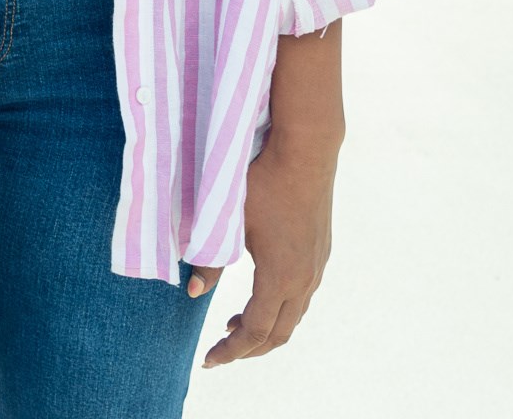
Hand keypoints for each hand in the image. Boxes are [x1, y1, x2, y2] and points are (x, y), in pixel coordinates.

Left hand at [194, 127, 337, 366]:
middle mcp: (304, 279)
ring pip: (293, 316)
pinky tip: (262, 294)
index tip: (207, 360)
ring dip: (265, 328)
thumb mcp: (229, 220)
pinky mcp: (320, 252)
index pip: (256, 332)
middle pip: (278, 333)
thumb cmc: (263, 183)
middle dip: (248, 347)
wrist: (306, 152)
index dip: (231, 351)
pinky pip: (301, 296)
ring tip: (234, 325)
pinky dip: (279, 308)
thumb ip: (209, 258)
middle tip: (219, 350)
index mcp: (281, 277)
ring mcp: (316, 267)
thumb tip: (192, 292)